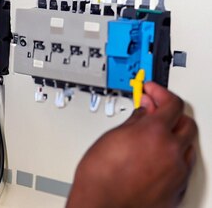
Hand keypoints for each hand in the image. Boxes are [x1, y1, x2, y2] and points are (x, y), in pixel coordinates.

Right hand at [67, 82, 196, 207]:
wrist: (100, 206)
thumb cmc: (99, 178)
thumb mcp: (111, 137)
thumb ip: (133, 122)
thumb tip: (142, 114)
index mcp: (155, 132)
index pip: (171, 103)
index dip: (161, 93)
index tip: (152, 91)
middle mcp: (172, 151)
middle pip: (186, 123)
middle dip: (172, 114)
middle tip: (155, 110)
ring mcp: (177, 172)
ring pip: (188, 146)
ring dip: (175, 137)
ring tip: (156, 136)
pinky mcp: (178, 190)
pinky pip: (183, 168)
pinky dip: (173, 159)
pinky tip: (157, 158)